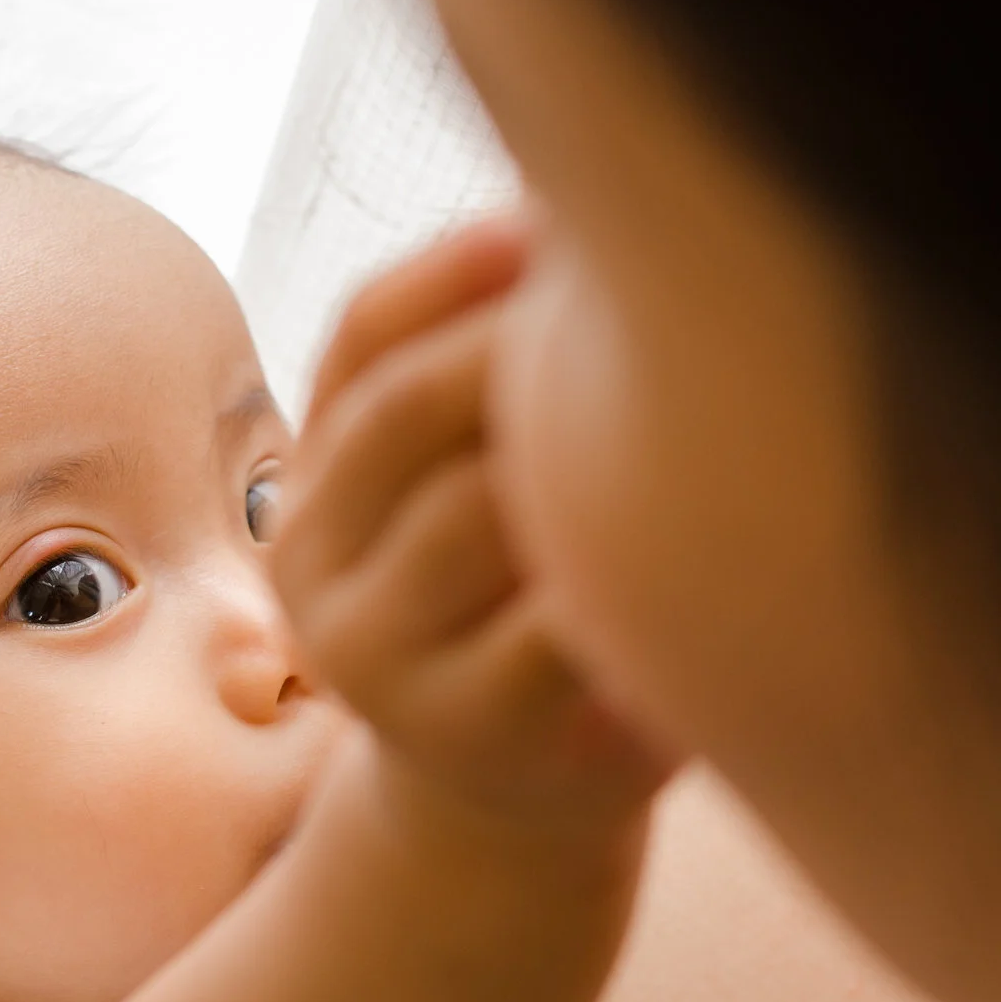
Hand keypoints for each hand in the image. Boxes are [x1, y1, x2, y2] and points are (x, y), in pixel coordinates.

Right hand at [275, 216, 674, 827]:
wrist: (514, 805)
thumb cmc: (521, 606)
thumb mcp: (469, 489)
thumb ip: (483, 371)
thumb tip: (574, 196)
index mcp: (311, 484)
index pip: (362, 334)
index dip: (462, 264)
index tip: (563, 216)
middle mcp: (310, 568)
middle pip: (404, 410)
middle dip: (522, 340)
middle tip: (651, 302)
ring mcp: (376, 660)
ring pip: (469, 509)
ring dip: (568, 449)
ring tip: (688, 399)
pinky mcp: (468, 732)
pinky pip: (547, 622)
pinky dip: (614, 567)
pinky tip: (690, 527)